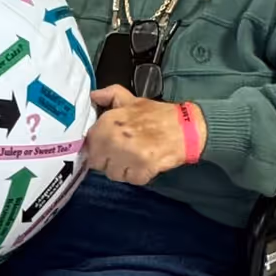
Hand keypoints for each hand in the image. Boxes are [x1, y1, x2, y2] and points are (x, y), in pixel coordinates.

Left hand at [85, 86, 203, 186]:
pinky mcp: (143, 170)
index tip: (106, 146)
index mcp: (109, 122)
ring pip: (114, 175)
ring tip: (134, 158)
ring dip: (123, 170)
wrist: (186, 128)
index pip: (89, 145)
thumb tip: (92, 96)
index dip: (97, 147)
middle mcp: (115, 140)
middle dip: (108, 160)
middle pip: (98, 164)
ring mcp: (129, 156)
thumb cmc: (156, 115)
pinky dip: (138, 175)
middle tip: (122, 153)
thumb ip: (109, 95)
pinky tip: (145, 164)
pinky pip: (131, 180)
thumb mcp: (131, 99)